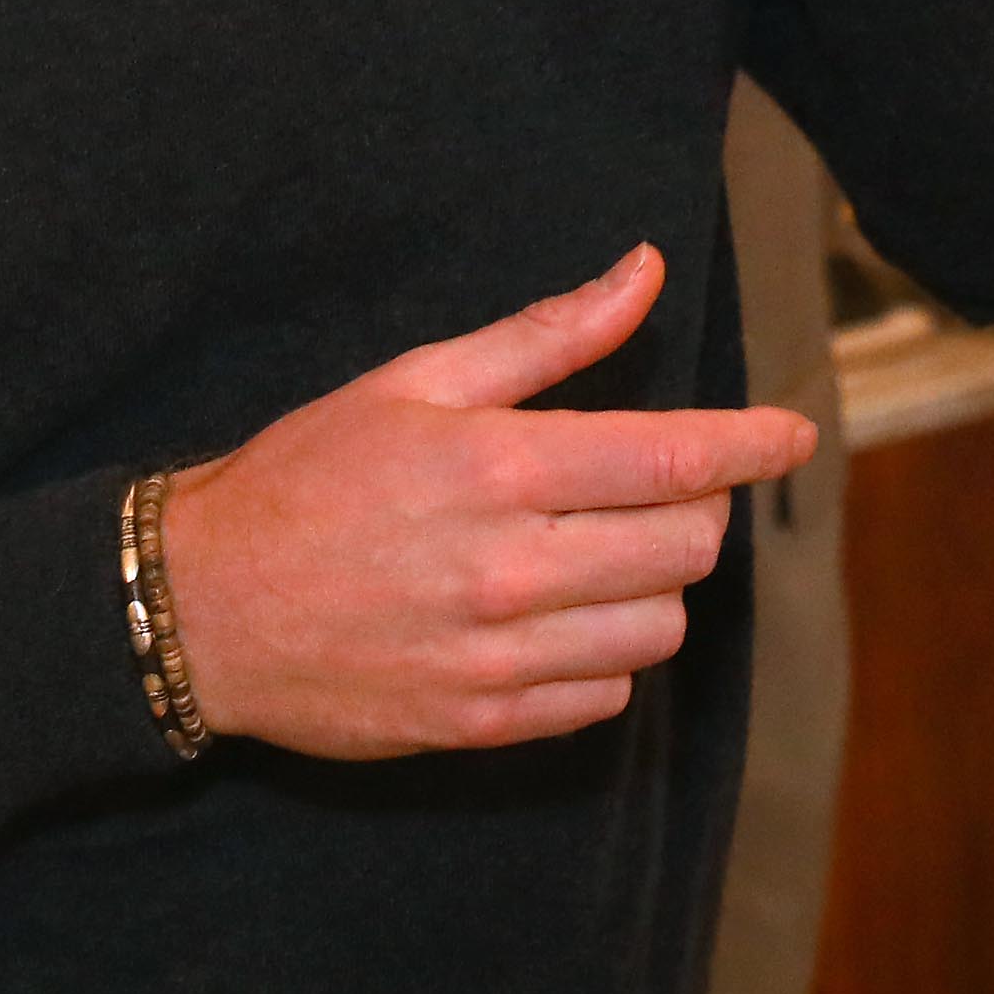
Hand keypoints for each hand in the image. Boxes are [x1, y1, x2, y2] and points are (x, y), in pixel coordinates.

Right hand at [163, 246, 814, 756]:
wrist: (199, 609)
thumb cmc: (307, 476)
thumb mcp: (416, 382)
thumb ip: (546, 335)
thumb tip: (644, 271)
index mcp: (497, 467)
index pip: (675, 459)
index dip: (753, 444)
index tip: (793, 434)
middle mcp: (509, 568)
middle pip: (686, 547)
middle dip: (695, 507)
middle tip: (657, 486)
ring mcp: (497, 657)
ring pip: (660, 629)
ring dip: (656, 587)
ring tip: (604, 554)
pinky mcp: (481, 723)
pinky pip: (604, 697)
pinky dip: (607, 656)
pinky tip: (561, 617)